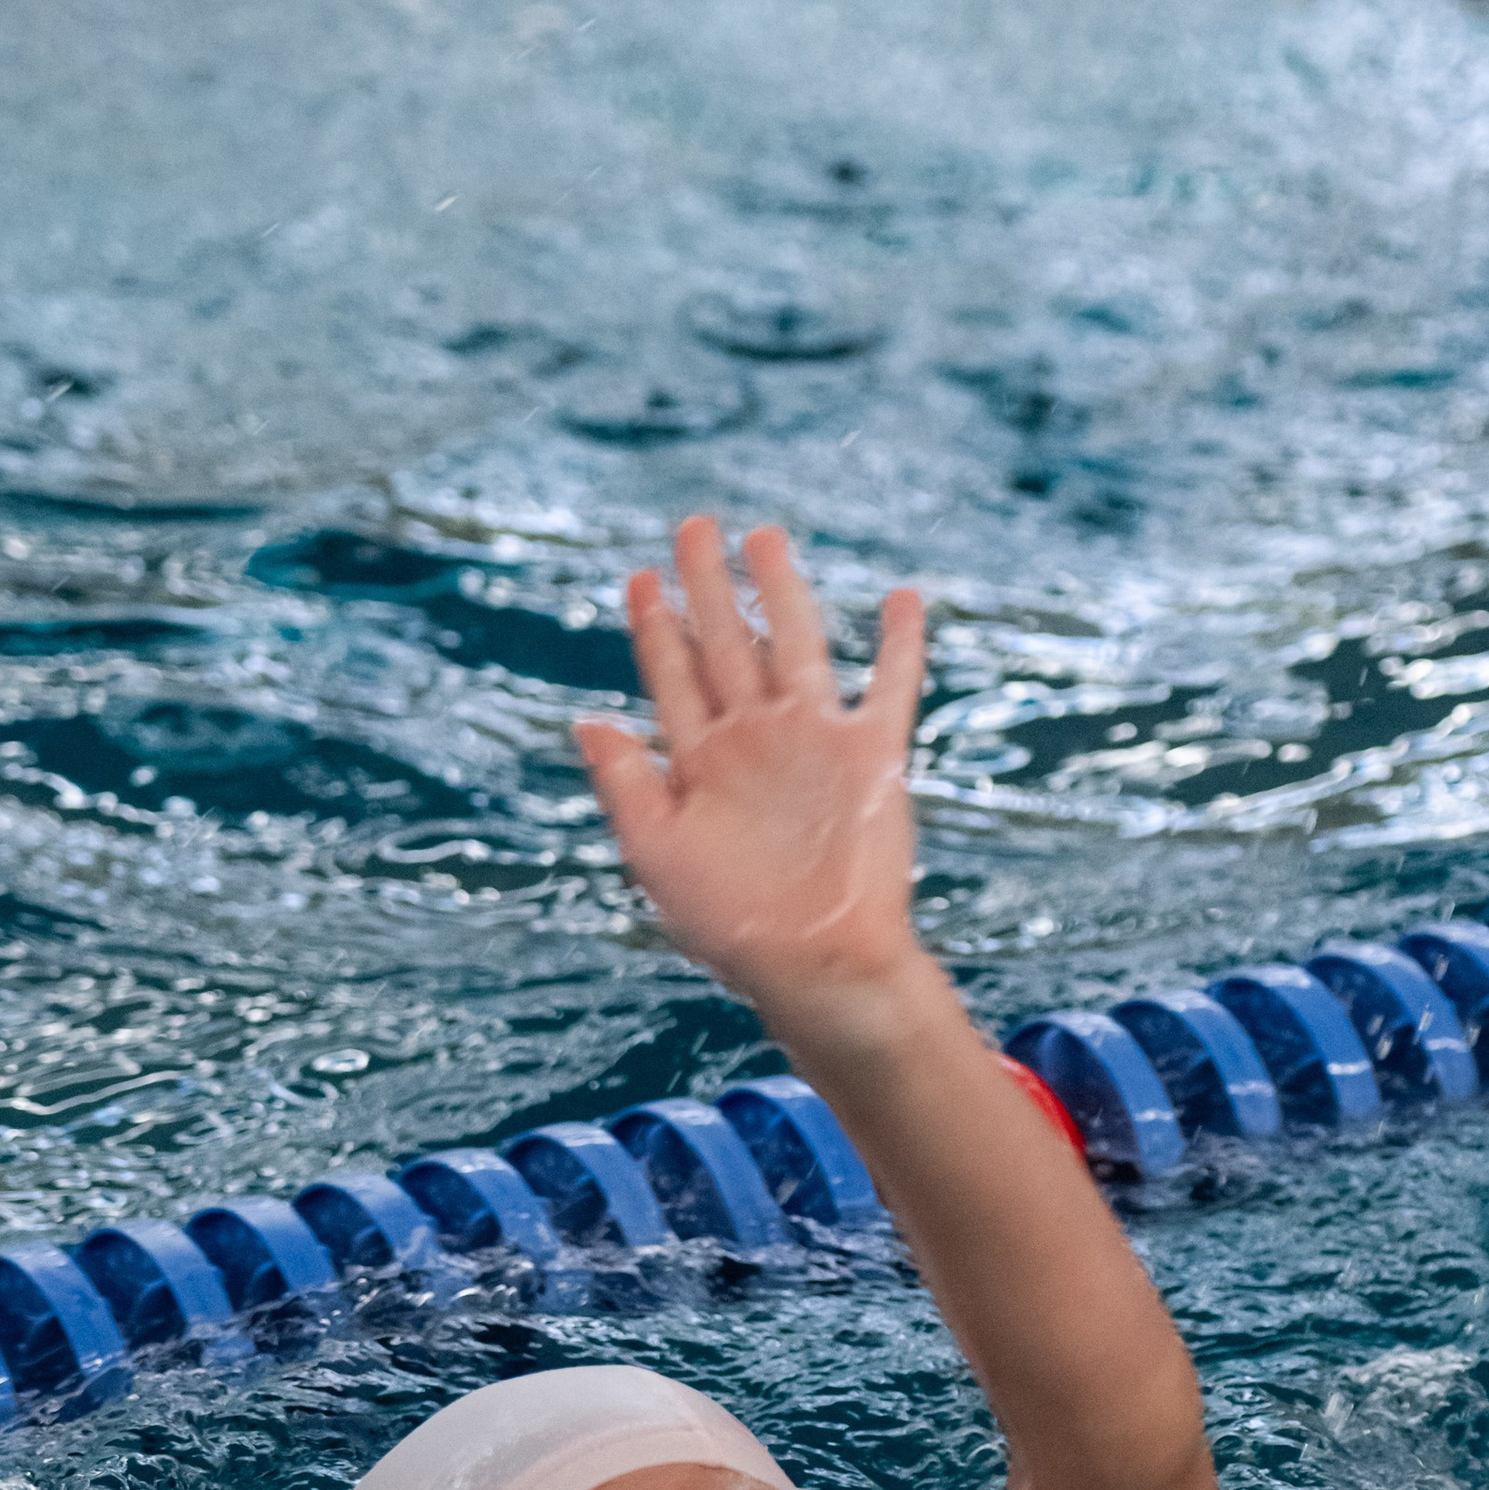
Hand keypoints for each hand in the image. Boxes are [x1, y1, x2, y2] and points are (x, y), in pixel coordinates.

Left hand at [576, 517, 929, 1042]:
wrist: (819, 963)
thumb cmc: (733, 924)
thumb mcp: (656, 853)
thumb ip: (624, 784)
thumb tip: (586, 720)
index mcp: (702, 761)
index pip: (674, 675)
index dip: (655, 625)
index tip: (640, 577)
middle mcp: (756, 740)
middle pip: (727, 642)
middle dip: (709, 585)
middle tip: (693, 527)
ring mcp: (815, 743)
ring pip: (796, 643)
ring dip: (781, 590)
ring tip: (765, 537)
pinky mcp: (872, 758)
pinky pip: (889, 687)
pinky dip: (898, 645)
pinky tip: (902, 600)